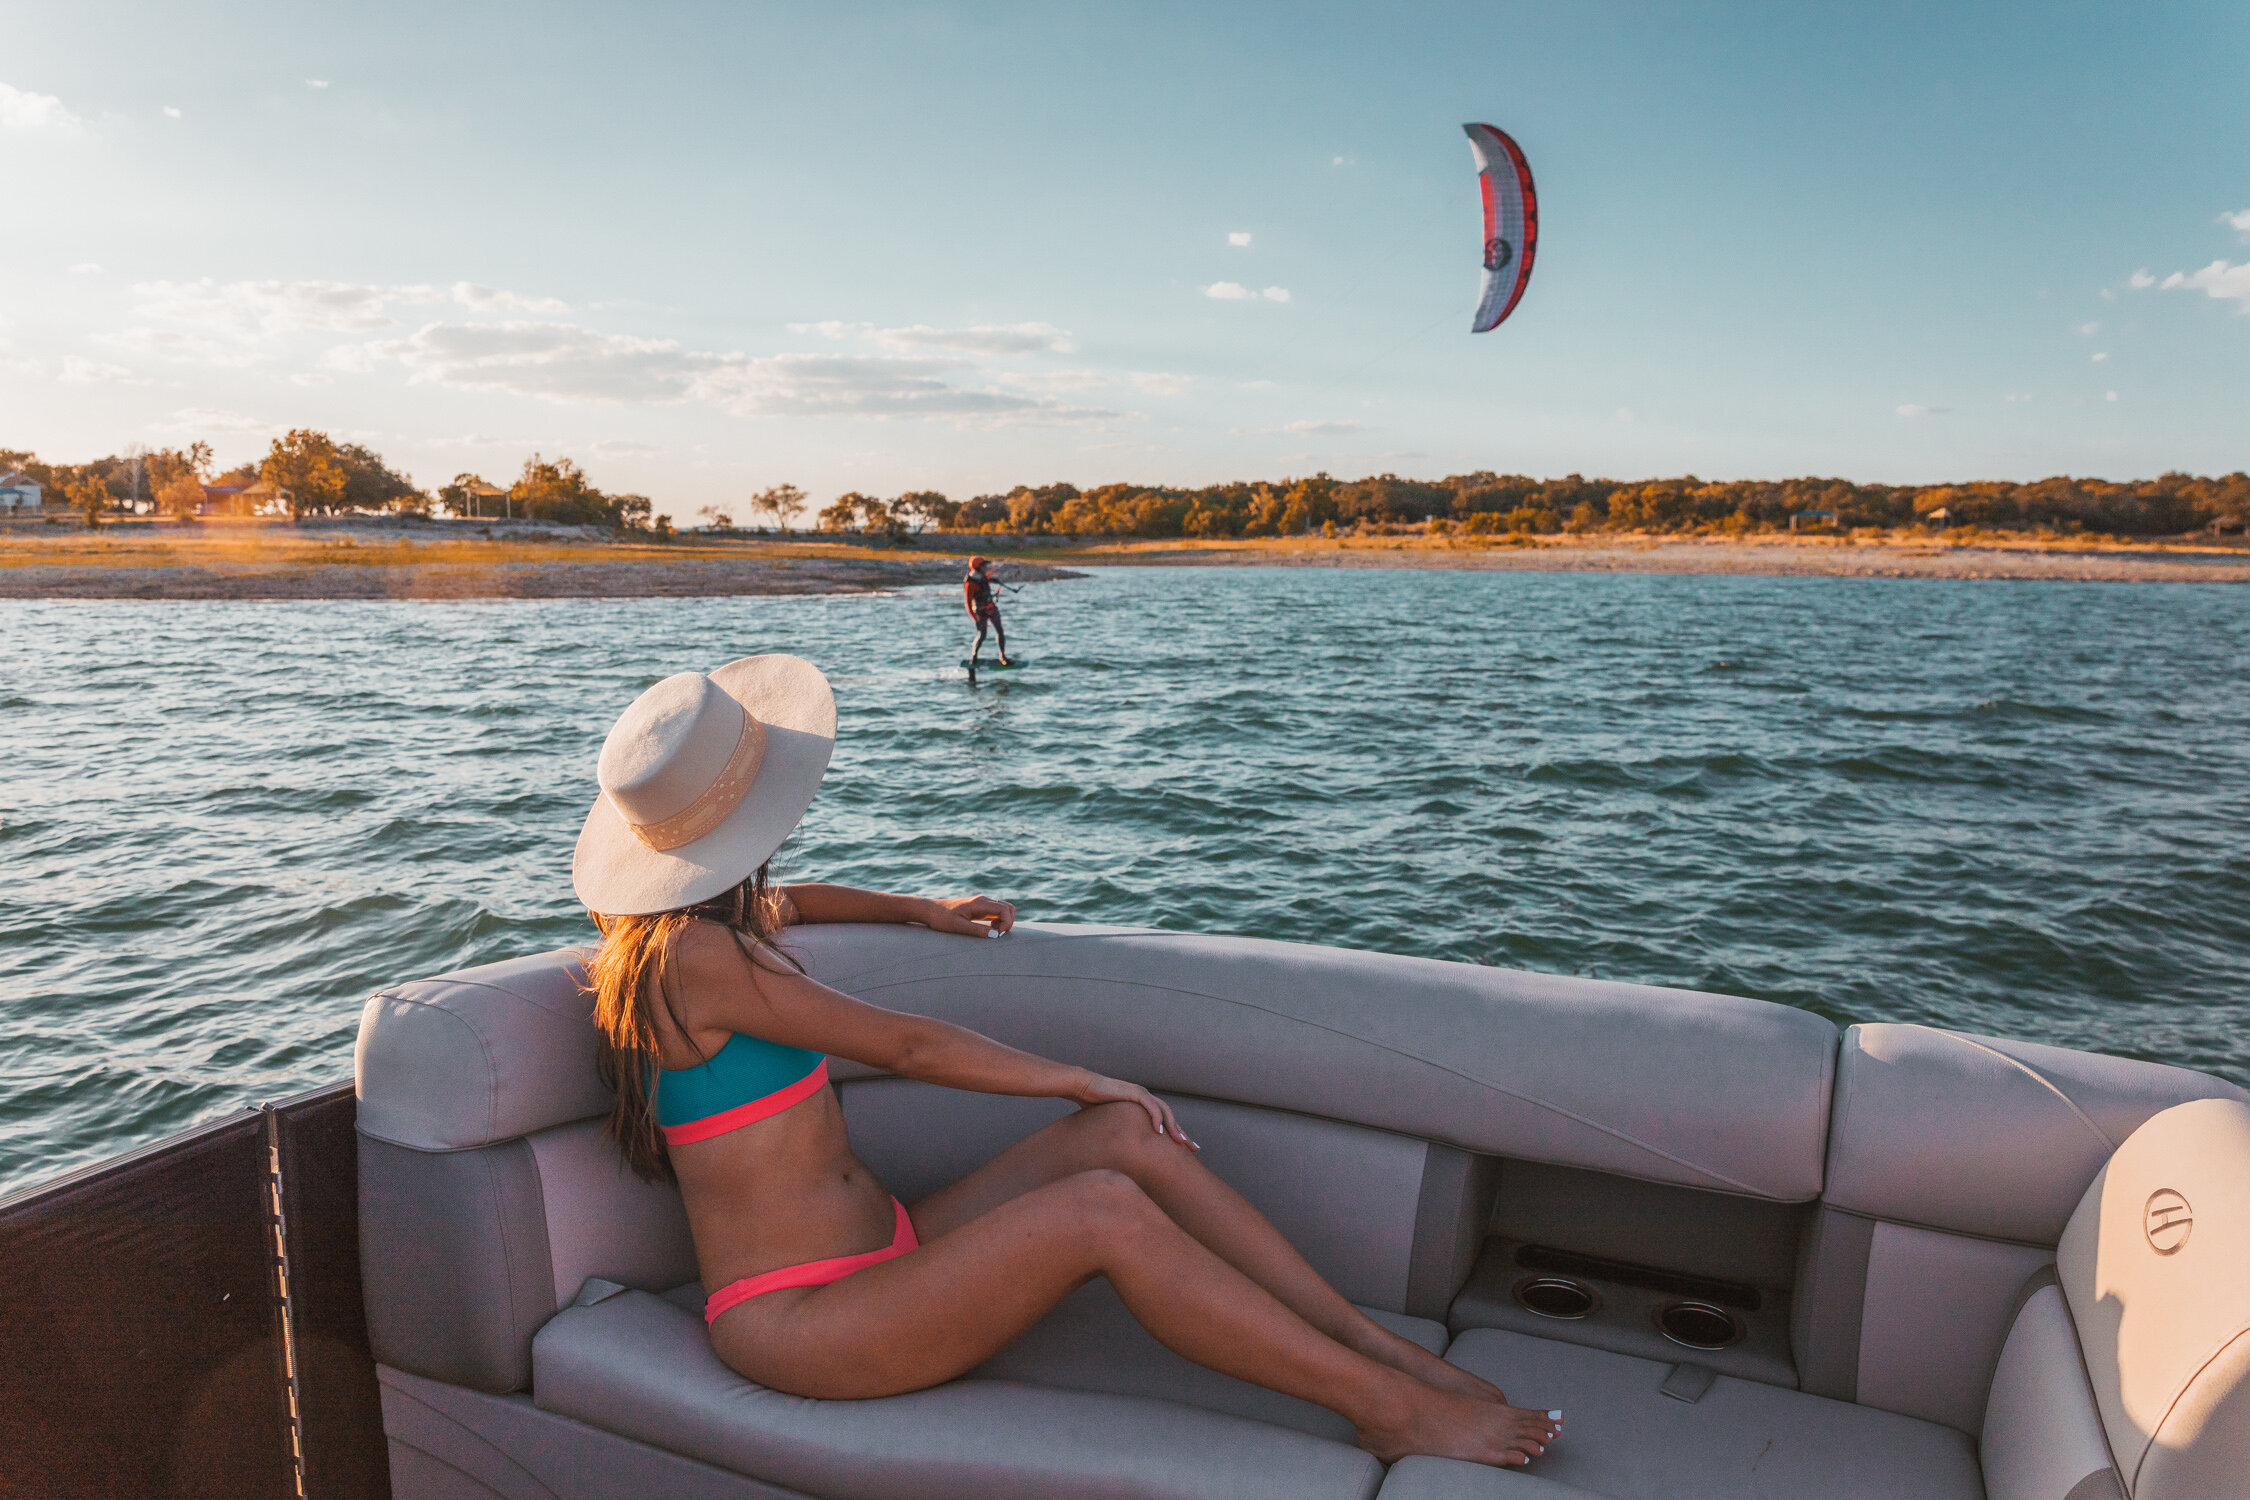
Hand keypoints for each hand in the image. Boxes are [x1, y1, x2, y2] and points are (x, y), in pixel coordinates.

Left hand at [920, 895, 1015, 936]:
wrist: (930, 910)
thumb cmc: (942, 918)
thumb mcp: (958, 926)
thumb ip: (977, 930)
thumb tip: (996, 936)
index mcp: (979, 903)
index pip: (1004, 909)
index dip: (1007, 922)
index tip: (999, 935)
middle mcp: (983, 901)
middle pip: (1008, 907)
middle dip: (1009, 922)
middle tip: (999, 934)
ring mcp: (982, 904)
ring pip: (1004, 909)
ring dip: (1005, 921)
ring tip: (994, 932)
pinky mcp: (980, 908)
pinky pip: (996, 912)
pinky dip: (999, 921)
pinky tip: (989, 929)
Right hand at [1073, 1072, 1198, 1150]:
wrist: (1083, 1086)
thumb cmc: (1093, 1105)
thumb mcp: (1112, 1122)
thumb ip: (1121, 1131)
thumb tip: (1121, 1151)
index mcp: (1143, 1105)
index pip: (1164, 1121)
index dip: (1176, 1134)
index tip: (1185, 1149)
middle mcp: (1146, 1098)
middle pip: (1170, 1117)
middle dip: (1183, 1133)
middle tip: (1194, 1149)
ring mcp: (1141, 1094)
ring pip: (1165, 1112)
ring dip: (1174, 1128)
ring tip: (1180, 1143)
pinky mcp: (1134, 1093)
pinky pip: (1151, 1106)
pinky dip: (1157, 1119)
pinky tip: (1160, 1132)